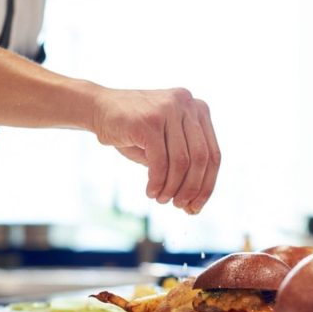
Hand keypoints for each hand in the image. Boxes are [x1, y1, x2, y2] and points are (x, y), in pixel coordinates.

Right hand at [91, 87, 220, 213]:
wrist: (99, 107)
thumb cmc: (135, 131)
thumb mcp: (166, 146)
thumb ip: (183, 168)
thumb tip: (195, 206)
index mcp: (199, 109)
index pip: (213, 154)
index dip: (207, 184)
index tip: (197, 206)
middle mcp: (188, 104)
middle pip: (201, 158)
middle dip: (192, 188)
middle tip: (179, 206)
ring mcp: (169, 109)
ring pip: (182, 162)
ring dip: (172, 187)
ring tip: (161, 200)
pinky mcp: (149, 120)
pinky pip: (160, 161)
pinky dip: (157, 181)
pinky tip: (151, 192)